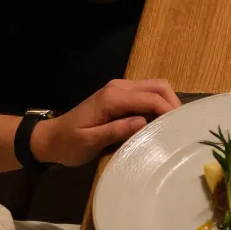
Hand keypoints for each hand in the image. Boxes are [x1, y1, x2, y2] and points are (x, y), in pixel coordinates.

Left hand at [31, 79, 180, 167]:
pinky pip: (147, 94)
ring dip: (167, 103)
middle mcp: (119, 87)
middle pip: (158, 86)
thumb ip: (116, 130)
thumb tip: (144, 123)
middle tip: (181, 126)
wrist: (50, 138)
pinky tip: (160, 123)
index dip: (168, 111)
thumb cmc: (69, 144)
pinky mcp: (121, 95)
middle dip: (173, 103)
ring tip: (173, 126)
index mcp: (112, 98)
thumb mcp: (90, 142)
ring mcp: (120, 89)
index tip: (179, 129)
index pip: (150, 98)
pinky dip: (159, 105)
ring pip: (155, 88)